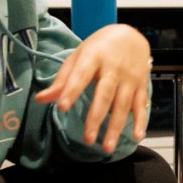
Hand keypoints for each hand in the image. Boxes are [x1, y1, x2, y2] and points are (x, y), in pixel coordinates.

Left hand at [34, 24, 151, 152]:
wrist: (131, 35)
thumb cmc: (99, 48)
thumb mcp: (78, 57)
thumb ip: (62, 80)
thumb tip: (41, 99)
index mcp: (94, 57)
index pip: (81, 75)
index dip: (72, 91)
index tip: (62, 108)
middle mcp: (114, 68)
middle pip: (105, 95)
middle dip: (96, 118)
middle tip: (87, 139)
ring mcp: (130, 77)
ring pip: (123, 104)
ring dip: (116, 127)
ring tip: (106, 147)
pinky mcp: (142, 84)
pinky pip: (141, 105)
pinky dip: (140, 121)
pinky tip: (137, 136)